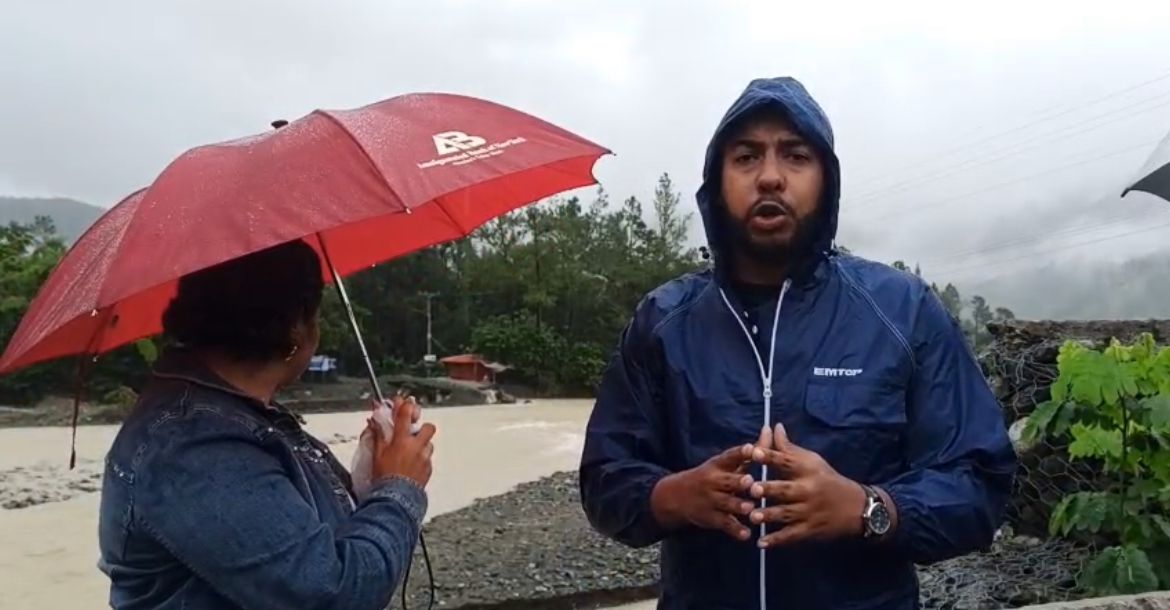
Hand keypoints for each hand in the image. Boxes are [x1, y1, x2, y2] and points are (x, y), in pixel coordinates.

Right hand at [371, 396, 436, 486]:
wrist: (396, 497)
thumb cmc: (384, 477)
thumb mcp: (377, 454)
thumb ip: (378, 436)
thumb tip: (375, 423)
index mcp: (402, 440)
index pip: (405, 415)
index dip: (405, 405)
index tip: (404, 401)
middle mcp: (416, 446)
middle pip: (428, 427)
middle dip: (421, 427)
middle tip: (412, 432)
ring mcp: (424, 457)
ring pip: (428, 444)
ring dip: (421, 444)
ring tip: (410, 452)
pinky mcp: (428, 469)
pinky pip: (427, 458)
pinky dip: (421, 459)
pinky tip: (412, 465)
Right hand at [650, 429, 767, 540]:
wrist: (677, 496)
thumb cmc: (712, 476)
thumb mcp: (726, 463)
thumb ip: (750, 451)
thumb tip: (770, 429)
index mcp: (719, 465)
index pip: (730, 457)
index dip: (740, 453)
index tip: (751, 448)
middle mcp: (714, 481)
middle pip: (727, 481)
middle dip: (739, 482)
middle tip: (750, 482)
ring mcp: (712, 500)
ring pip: (726, 503)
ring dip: (738, 506)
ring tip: (750, 508)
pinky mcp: (711, 518)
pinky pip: (724, 524)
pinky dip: (735, 530)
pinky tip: (746, 535)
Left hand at [748, 423, 866, 547]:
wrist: (858, 508)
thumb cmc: (828, 480)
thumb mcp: (813, 461)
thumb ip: (789, 448)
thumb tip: (773, 427)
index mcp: (808, 470)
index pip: (787, 461)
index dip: (770, 456)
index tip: (753, 452)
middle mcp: (808, 490)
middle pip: (786, 489)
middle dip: (769, 489)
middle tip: (751, 488)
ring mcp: (809, 512)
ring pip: (787, 514)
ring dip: (769, 515)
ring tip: (753, 517)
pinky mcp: (810, 530)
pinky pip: (792, 535)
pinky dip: (777, 540)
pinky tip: (761, 544)